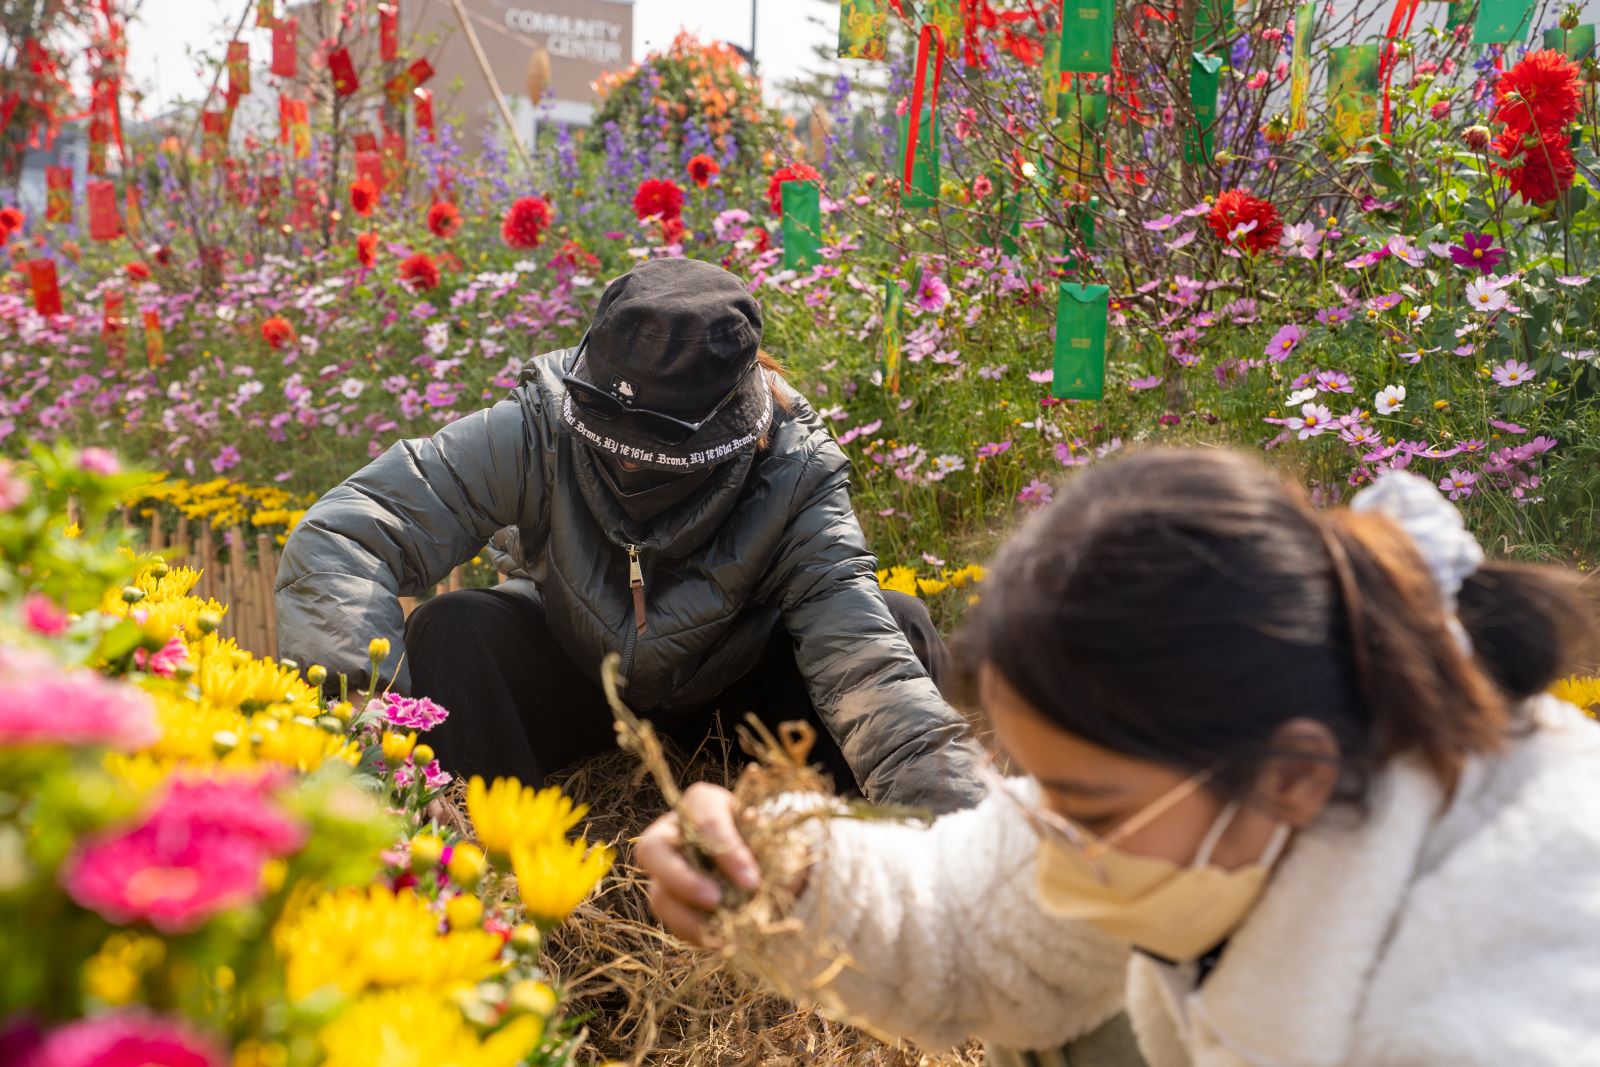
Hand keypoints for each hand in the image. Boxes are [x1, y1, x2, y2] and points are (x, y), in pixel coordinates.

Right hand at [636, 782, 761, 944]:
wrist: (768, 863)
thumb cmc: (768, 840)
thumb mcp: (773, 835)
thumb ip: (766, 845)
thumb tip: (751, 862)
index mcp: (702, 803)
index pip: (704, 821)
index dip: (726, 852)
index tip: (752, 881)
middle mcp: (672, 831)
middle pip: (653, 849)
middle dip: (682, 879)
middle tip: (714, 901)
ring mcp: (665, 868)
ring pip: (657, 891)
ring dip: (685, 915)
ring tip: (720, 933)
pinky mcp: (668, 898)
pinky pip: (669, 919)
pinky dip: (693, 931)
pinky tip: (718, 939)